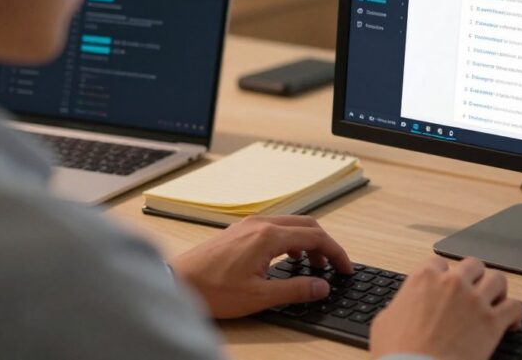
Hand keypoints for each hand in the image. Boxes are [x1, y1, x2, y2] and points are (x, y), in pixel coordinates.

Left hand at [170, 215, 352, 318]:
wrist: (176, 282)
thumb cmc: (211, 290)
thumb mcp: (259, 296)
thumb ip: (296, 290)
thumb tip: (322, 286)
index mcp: (269, 236)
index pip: (316, 236)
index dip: (336, 253)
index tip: (345, 268)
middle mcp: (260, 223)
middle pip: (307, 224)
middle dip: (325, 244)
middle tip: (332, 266)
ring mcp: (248, 224)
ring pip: (291, 224)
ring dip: (308, 241)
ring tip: (312, 264)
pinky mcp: (239, 230)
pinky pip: (275, 227)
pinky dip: (290, 239)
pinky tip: (287, 257)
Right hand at [370, 256, 521, 359]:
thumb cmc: (396, 353)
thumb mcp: (385, 321)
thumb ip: (400, 304)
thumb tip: (405, 305)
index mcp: (424, 279)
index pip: (438, 262)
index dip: (443, 274)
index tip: (446, 284)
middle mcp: (452, 283)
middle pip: (473, 265)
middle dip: (474, 277)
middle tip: (474, 290)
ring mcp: (474, 301)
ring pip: (498, 279)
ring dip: (497, 290)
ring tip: (495, 302)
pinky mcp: (491, 322)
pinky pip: (514, 306)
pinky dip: (515, 314)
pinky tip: (511, 323)